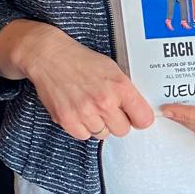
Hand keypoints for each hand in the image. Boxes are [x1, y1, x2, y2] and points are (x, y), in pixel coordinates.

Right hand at [0, 20, 154, 140]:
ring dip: (99, 124)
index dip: (140, 118)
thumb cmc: (80, 60)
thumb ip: (125, 90)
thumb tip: (136, 109)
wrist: (50, 57)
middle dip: (118, 121)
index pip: (143, 119)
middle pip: (123, 130)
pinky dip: (83, 127)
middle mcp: (104, 102)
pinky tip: (80, 112)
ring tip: (91, 107)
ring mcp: (85, 113)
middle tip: (109, 110)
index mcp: (120, 87)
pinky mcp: (67, 120)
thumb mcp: (112, 69)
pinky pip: (83, 136)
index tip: (135, 116)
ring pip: (103, 134)